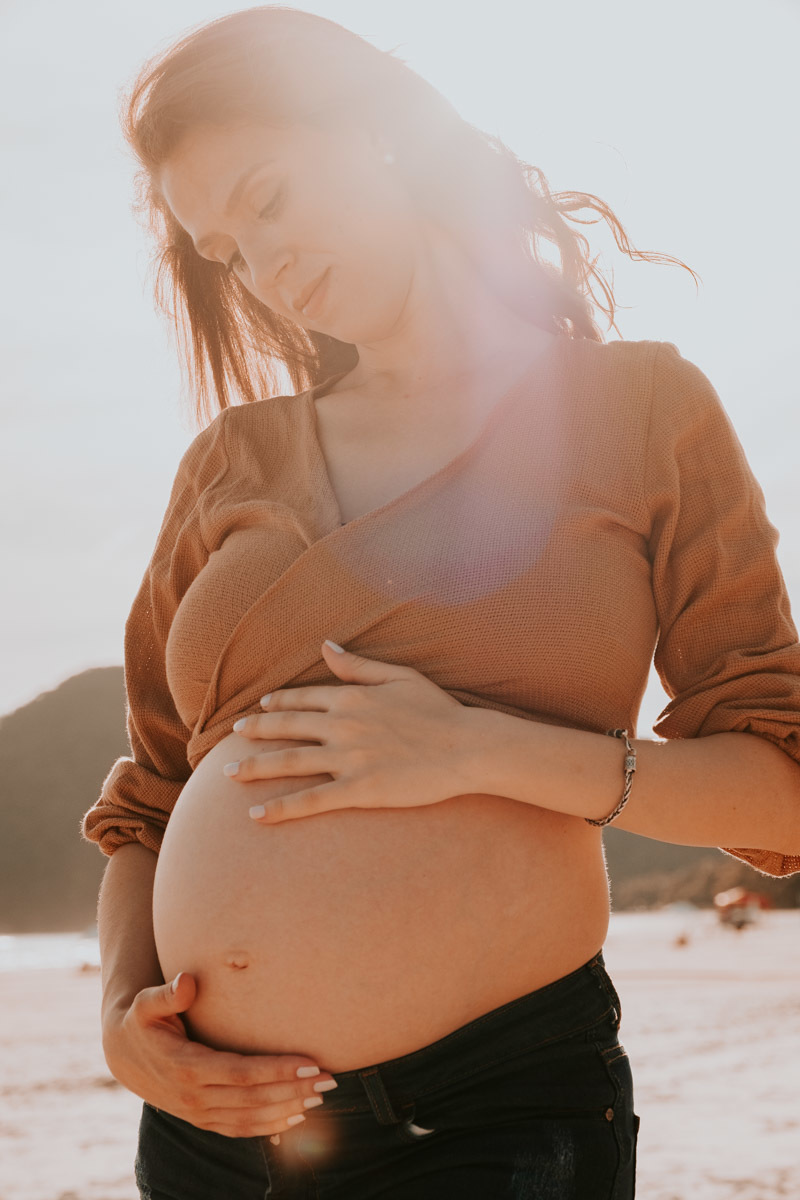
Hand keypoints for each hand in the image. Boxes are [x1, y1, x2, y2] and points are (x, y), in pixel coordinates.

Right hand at [101, 972, 337, 1138]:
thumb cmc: (141, 1021)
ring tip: (323, 1095)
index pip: (241, 1073)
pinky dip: (269, 1126)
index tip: (310, 1062)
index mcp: (185, 1067)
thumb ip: (166, 994)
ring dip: (289, 1109)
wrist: (122, 1055)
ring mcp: (198, 1113)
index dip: (277, 1070)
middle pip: (253, 1099)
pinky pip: (240, 1129)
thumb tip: (186, 981)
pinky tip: (296, 1116)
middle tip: (330, 1079)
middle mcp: (193, 1097)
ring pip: (251, 1118)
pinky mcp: (202, 1119)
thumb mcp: (145, 1004)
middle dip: (294, 1090)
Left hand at [224, 640, 475, 822]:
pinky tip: (256, 816)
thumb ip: (358, 666)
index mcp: (352, 697)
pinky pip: (311, 801)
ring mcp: (348, 759)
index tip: (260, 707)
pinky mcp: (358, 790)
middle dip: (255, 732)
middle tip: (233, 737)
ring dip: (255, 767)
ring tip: (229, 773)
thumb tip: (325, 647)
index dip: (278, 703)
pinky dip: (281, 809)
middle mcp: (343, 726)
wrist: (467, 747)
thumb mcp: (400, 676)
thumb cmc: (439, 711)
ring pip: (289, 763)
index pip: (303, 698)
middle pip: (287, 728)